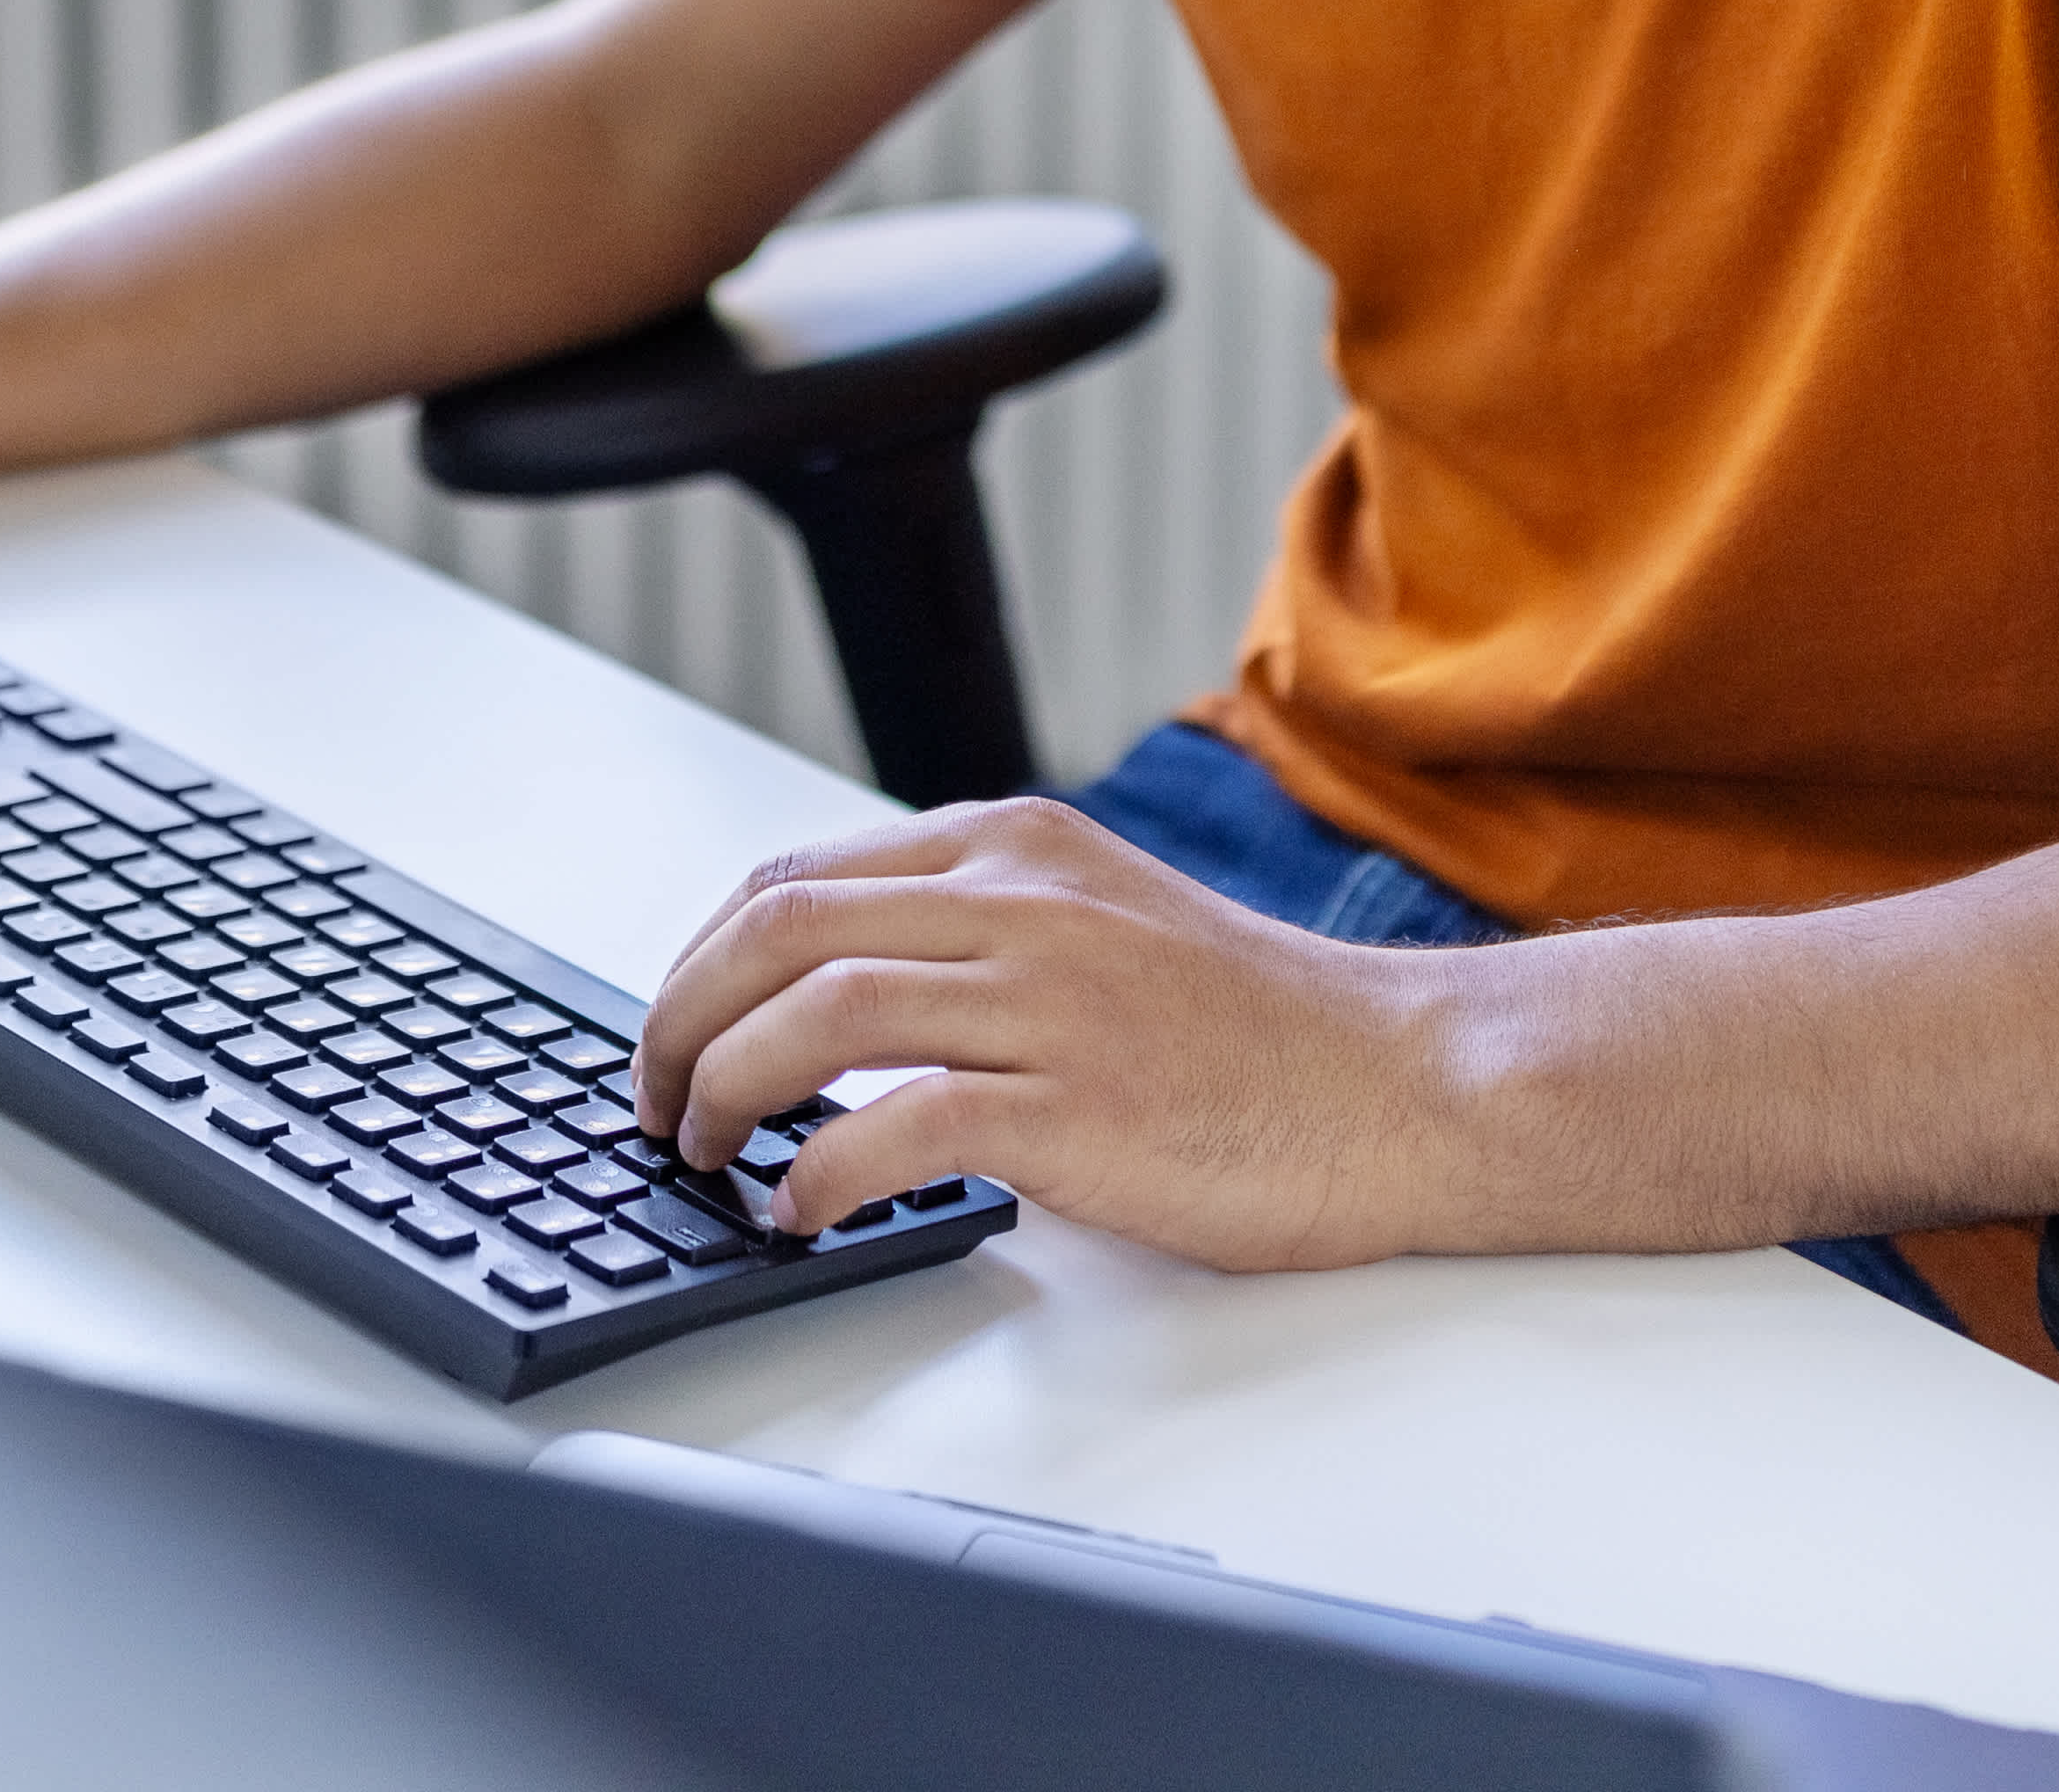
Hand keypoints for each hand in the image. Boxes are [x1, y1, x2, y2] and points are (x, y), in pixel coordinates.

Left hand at [634, 797, 1495, 1273]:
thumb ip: (981, 932)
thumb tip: (831, 999)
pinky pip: (896, 1126)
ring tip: (711, 1155)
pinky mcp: (1077, 1103)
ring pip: (816, 1013)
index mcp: (1016, 846)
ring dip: (727, 1091)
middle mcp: (1023, 899)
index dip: (701, 962)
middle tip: (659, 1104)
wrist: (1399, 1087)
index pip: (794, 876)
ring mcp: (1051, 996)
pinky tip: (804, 1211)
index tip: (674, 1032)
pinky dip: (820, 1173)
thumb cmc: (1258, 1033)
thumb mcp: (1102, 924)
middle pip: (777, 929)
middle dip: (679, 1021)